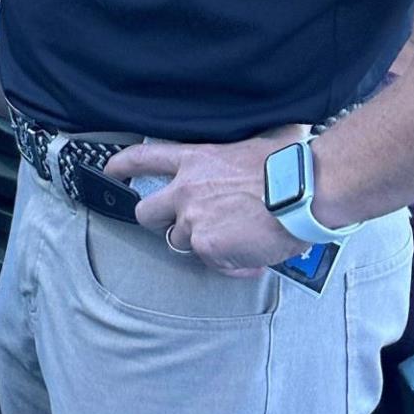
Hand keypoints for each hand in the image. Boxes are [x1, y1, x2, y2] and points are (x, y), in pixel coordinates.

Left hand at [103, 134, 308, 275]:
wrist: (302, 192)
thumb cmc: (286, 168)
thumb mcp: (246, 149)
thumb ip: (226, 165)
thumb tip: (235, 174)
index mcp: (194, 160)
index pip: (144, 158)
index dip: (122, 165)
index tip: (111, 170)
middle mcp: (185, 190)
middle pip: (146, 212)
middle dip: (158, 221)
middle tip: (184, 224)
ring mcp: (193, 220)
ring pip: (179, 241)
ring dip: (200, 243)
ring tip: (233, 239)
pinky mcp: (207, 246)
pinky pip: (210, 262)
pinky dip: (228, 263)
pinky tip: (251, 255)